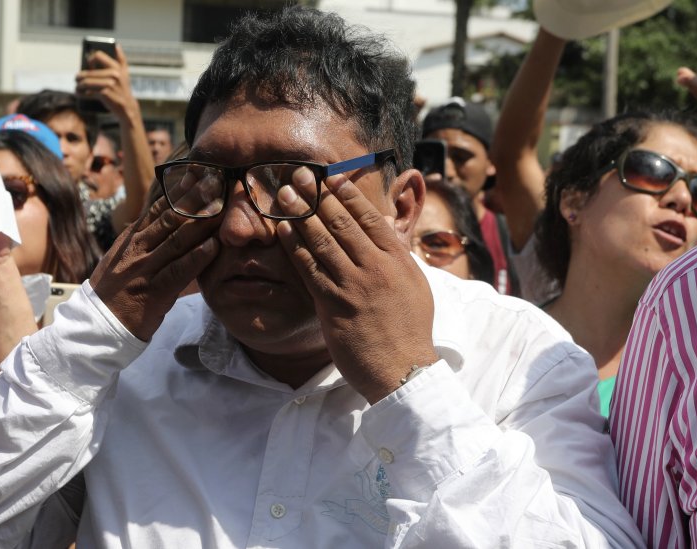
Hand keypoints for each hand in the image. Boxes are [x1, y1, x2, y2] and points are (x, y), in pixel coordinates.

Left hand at [75, 45, 137, 120]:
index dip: (90, 60)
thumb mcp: (125, 74)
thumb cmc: (123, 90)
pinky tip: (79, 94)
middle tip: (76, 79)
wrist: (128, 108)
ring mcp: (109, 84)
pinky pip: (88, 91)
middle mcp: (114, 74)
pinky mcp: (105, 93)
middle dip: (80, 76)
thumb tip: (116, 45)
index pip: (98, 56)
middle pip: (89, 72)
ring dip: (79, 85)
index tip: (88, 66)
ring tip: (77, 87)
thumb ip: (121, 59)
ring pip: (87, 82)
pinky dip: (81, 93)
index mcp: (117, 67)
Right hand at [90, 182, 222, 339]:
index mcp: (131, 240)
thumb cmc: (114, 293)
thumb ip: (140, 239)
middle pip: (170, 217)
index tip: (197, 173)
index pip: (157, 208)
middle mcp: (137, 249)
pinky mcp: (154, 291)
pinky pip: (179, 270)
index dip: (179, 190)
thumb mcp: (121, 258)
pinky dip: (198, 256)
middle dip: (195, 198)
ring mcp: (145, 269)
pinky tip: (214, 244)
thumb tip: (157, 216)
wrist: (97, 326)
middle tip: (217, 179)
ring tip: (223, 206)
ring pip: (177, 239)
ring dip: (202, 221)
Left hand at [275, 170, 437, 403]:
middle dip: (318, 196)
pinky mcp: (332, 306)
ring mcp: (353, 287)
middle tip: (299, 175)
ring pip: (322, 242)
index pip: (370, 218)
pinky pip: (309, 270)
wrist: (402, 370)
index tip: (331, 177)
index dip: (348, 195)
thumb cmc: (410, 328)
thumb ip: (396, 253)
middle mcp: (375, 268)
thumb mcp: (414, 284)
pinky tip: (282, 230)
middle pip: (342, 224)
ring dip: (301, 214)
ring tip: (284, 194)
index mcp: (397, 260)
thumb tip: (383, 224)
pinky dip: (295, 246)